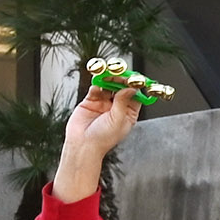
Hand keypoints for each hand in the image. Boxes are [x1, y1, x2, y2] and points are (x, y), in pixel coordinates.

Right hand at [49, 82, 144, 204]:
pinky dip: (96, 85)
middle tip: (120, 75)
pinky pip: (95, 89)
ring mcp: (103, 103)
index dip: (136, 86)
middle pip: (122, 88)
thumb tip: (131, 88)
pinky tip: (97, 86)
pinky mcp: (90, 101)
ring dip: (109, 80)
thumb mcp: (118, 119)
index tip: (137, 79)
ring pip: (108, 87)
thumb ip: (123, 102)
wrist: (83, 144)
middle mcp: (117, 107)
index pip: (136, 96)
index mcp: (129, 113)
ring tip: (109, 76)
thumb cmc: (103, 138)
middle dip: (121, 81)